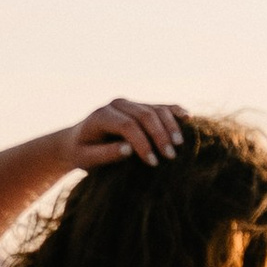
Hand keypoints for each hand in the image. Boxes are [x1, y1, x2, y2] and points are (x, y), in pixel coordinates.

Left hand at [65, 97, 184, 169]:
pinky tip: (188, 118)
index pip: (128, 125)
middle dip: (159, 136)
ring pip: (155, 109)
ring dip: (170, 126)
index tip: (152, 163)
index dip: (142, 143)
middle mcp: (117, 104)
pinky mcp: (140, 106)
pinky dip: (174, 111)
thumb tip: (128, 149)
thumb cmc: (82, 154)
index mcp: (101, 116)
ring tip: (179, 145)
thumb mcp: (86, 159)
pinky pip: (160, 106)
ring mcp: (130, 103)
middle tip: (170, 157)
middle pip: (145, 115)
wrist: (78, 141)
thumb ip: (105, 154)